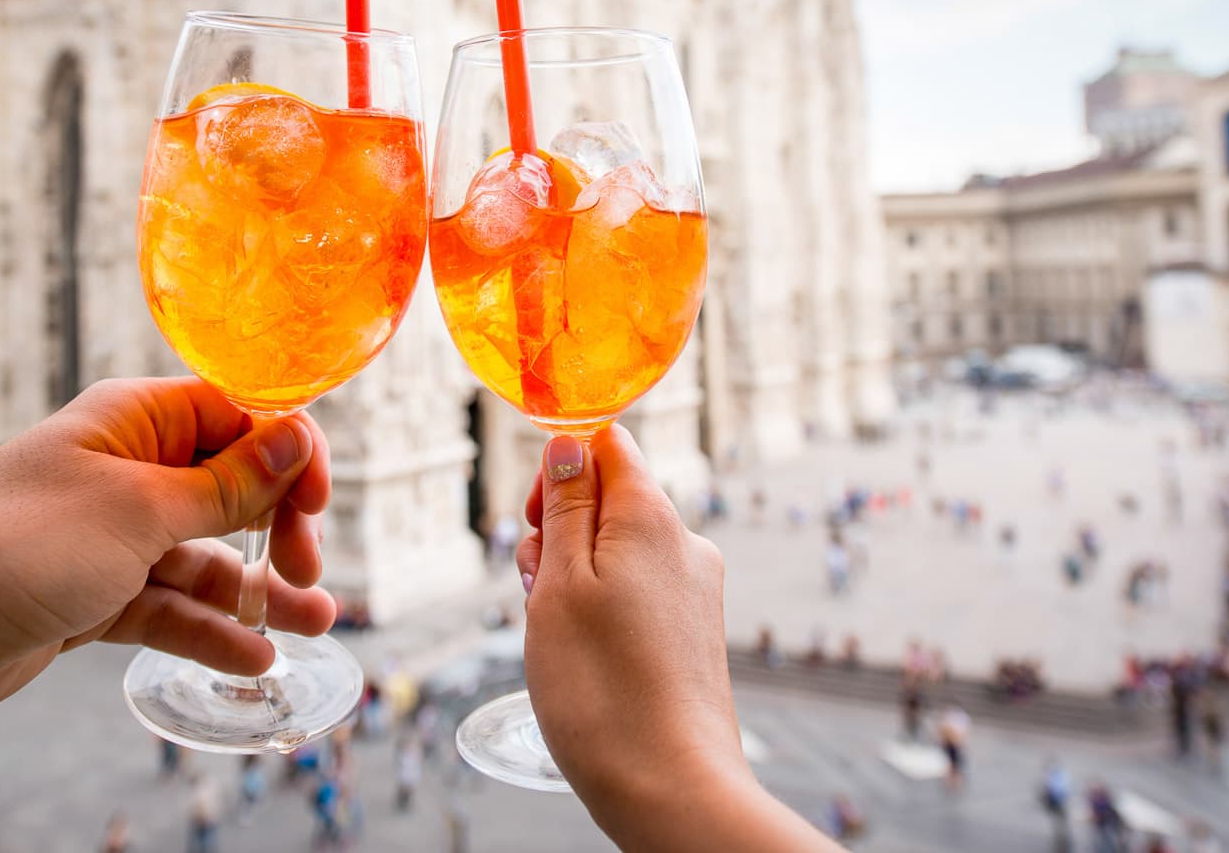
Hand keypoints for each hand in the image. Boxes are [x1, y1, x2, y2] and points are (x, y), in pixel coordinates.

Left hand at [0, 377, 336, 753]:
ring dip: (257, 590)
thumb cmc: (12, 547)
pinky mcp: (89, 600)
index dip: (286, 452)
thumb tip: (295, 440)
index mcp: (132, 422)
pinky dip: (209, 630)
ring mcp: (106, 540)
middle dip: (278, 526)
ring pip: (205, 557)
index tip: (317, 502)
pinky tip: (251, 659)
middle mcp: (123, 472)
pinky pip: (168, 608)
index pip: (236, 417)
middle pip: (229, 488)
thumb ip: (225, 485)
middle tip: (305, 572)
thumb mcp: (139, 511)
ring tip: (318, 624)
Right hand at [515, 428, 841, 851]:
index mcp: (652, 516)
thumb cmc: (601, 687)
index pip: (607, 444)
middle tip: (538, 592)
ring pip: (616, 553)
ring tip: (559, 636)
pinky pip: (636, 594)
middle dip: (558, 534)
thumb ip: (564, 505)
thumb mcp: (559, 582)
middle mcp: (685, 543)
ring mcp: (694, 589)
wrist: (670, 786)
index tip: (534, 520)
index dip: (559, 468)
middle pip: (608, 501)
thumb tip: (570, 442)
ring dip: (573, 579)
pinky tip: (587, 659)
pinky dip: (600, 612)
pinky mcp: (694, 631)